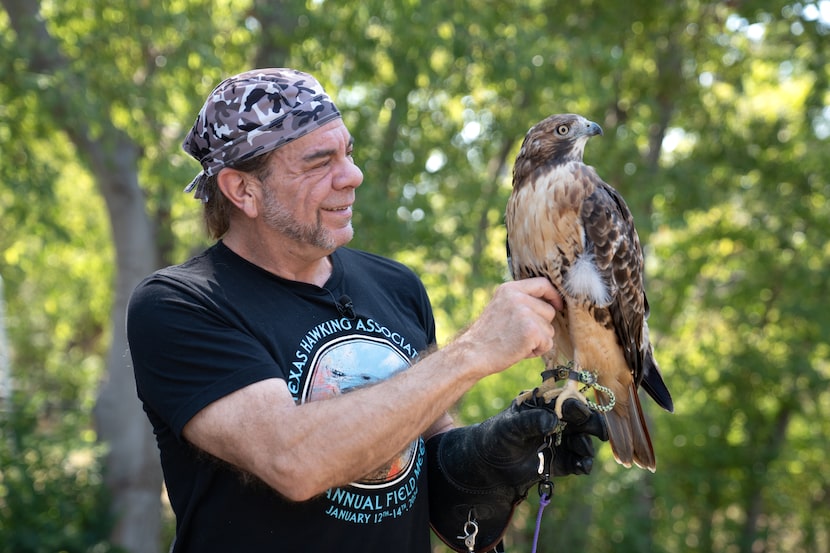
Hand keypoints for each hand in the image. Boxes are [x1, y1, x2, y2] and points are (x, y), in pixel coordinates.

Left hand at [426, 394, 605, 551]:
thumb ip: (531, 421)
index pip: (565, 402)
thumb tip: (552, 421)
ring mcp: (558, 440)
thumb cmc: (496, 436)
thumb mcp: (510, 426)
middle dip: (591, 425)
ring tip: (583, 455)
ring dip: (586, 446)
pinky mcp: (559, 460)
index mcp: (543, 405)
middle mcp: (555, 420)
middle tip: (599, 433)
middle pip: (581, 420)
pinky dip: (583, 463)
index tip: (582, 415)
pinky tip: (582, 467)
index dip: (576, 407)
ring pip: (581, 440)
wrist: (487, 463)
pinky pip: (576, 461)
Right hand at [456, 278, 563, 375]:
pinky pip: (547, 343)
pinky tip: (519, 350)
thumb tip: (550, 306)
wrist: (472, 354)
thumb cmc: (487, 336)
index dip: (553, 295)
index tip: (557, 306)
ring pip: (550, 329)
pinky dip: (537, 351)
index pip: (543, 283)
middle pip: (549, 310)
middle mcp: (518, 297)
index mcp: (509, 289)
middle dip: (541, 326)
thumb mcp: (502, 308)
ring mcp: (525, 313)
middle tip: (519, 335)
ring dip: (538, 340)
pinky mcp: (531, 330)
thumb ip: (521, 302)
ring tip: (517, 343)